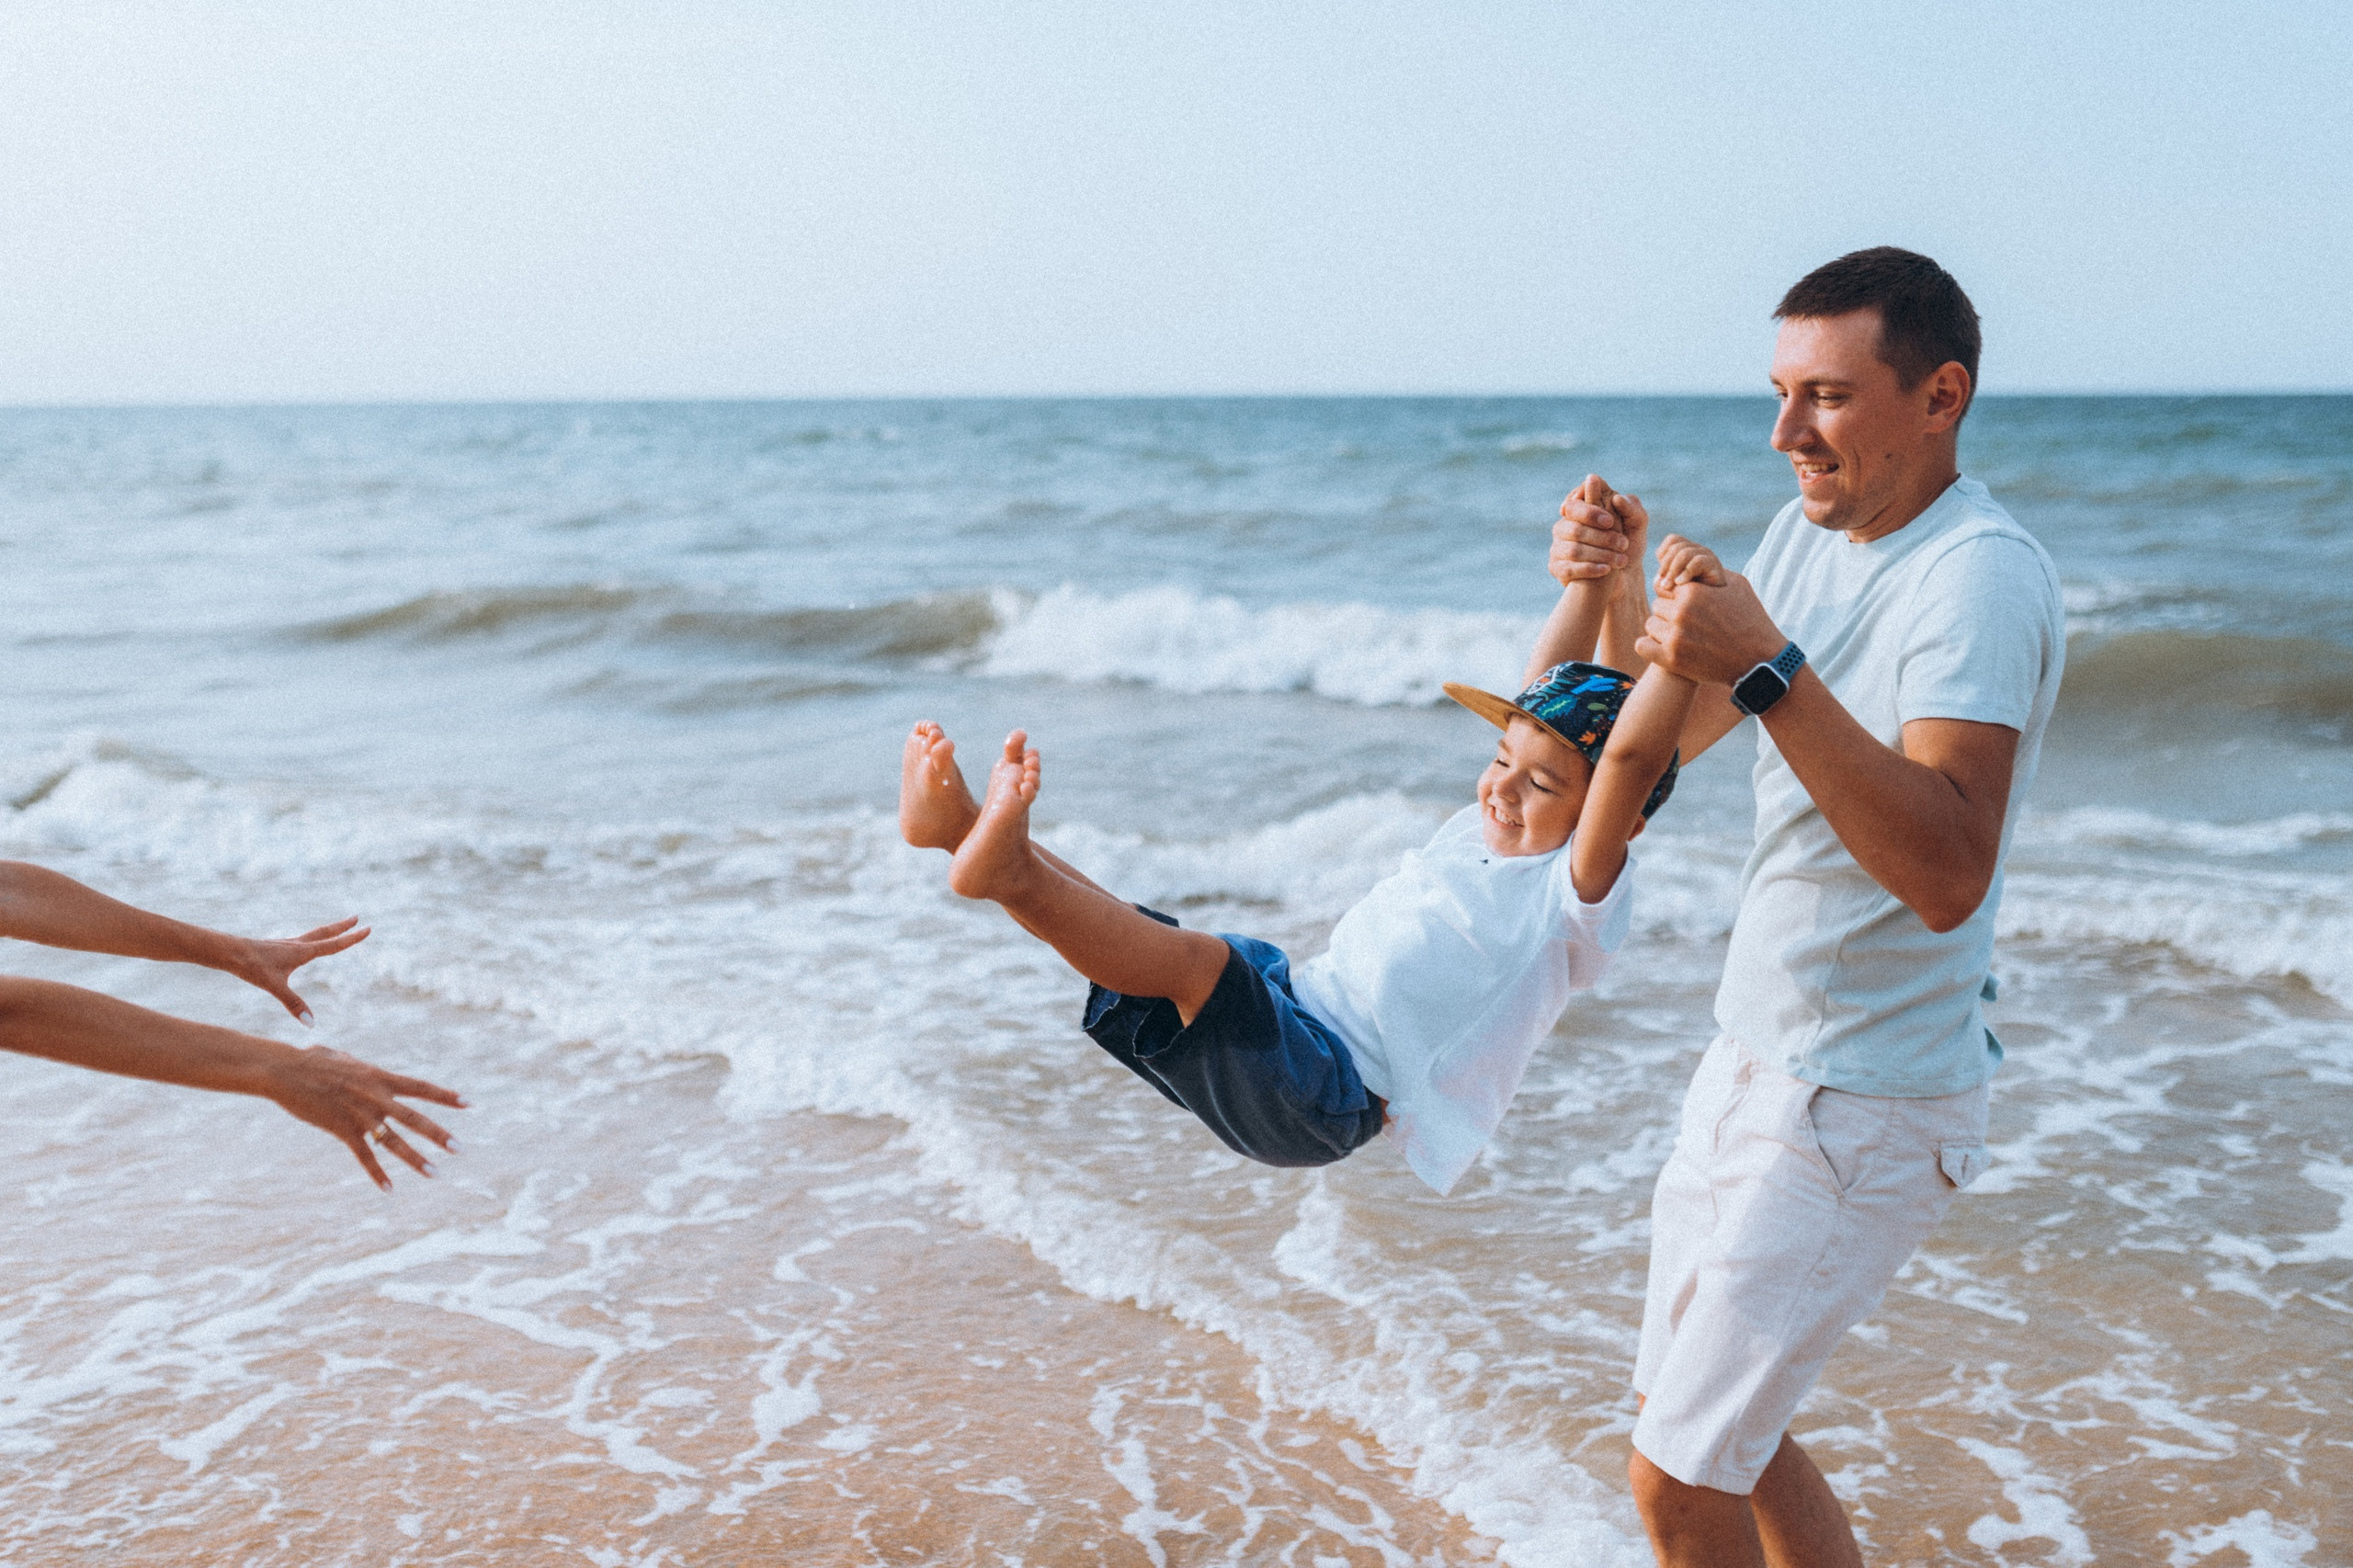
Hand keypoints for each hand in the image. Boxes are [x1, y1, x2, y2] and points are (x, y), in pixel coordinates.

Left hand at [230, 917, 370, 1026]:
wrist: (228, 951)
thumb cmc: (251, 966)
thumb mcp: (274, 986)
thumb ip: (293, 1004)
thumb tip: (311, 1022)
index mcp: (302, 952)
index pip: (333, 945)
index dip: (352, 939)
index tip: (368, 929)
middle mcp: (296, 945)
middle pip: (324, 933)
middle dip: (342, 927)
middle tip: (357, 918)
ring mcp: (285, 944)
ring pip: (312, 935)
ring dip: (327, 931)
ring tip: (335, 928)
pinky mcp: (275, 947)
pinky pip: (298, 941)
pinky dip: (309, 939)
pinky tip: (302, 945)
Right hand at [261, 1044, 463, 1190]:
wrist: (284, 1072)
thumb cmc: (311, 1061)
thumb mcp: (344, 1059)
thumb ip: (361, 1068)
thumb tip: (365, 1069)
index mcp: (379, 1077)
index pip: (421, 1087)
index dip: (446, 1095)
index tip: (469, 1102)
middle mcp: (375, 1096)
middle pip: (415, 1118)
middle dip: (439, 1135)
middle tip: (460, 1148)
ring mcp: (359, 1115)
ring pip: (394, 1141)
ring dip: (415, 1159)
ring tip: (435, 1173)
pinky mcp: (341, 1130)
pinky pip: (364, 1156)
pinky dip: (377, 1173)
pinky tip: (389, 1189)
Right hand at [1550, 474, 1636, 583]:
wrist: (1624, 575)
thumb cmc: (1628, 544)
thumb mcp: (1637, 524)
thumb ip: (1632, 508)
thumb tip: (1616, 498)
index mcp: (1582, 507)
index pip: (1576, 499)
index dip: (1590, 511)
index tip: (1609, 522)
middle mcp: (1565, 524)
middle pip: (1574, 527)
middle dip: (1601, 536)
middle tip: (1623, 544)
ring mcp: (1558, 545)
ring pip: (1573, 549)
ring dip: (1600, 554)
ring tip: (1621, 560)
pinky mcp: (1556, 566)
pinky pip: (1568, 568)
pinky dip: (1589, 568)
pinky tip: (1606, 569)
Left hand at [1637, 554, 1789, 686]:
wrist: (1759, 660)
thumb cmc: (1750, 620)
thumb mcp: (1736, 586)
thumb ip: (1710, 571)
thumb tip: (1688, 565)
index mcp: (1693, 592)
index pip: (1667, 587)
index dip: (1678, 596)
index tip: (1691, 607)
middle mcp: (1681, 612)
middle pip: (1658, 606)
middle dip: (1670, 613)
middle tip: (1690, 625)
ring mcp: (1675, 636)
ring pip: (1651, 625)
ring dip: (1662, 631)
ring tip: (1682, 637)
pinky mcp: (1672, 659)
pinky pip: (1642, 646)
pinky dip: (1650, 647)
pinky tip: (1664, 649)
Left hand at [1654, 534, 1726, 591]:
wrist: (1713, 605)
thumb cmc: (1690, 598)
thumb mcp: (1672, 587)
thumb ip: (1663, 580)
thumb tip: (1658, 579)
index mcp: (1688, 549)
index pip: (1673, 540)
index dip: (1664, 554)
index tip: (1660, 575)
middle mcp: (1698, 549)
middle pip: (1676, 546)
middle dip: (1666, 566)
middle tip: (1663, 585)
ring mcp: (1707, 555)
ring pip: (1684, 553)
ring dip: (1673, 571)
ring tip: (1668, 587)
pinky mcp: (1714, 564)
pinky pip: (1697, 562)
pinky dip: (1686, 573)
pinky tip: (1680, 584)